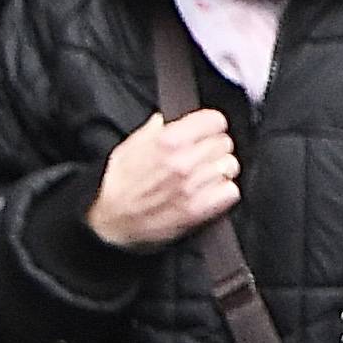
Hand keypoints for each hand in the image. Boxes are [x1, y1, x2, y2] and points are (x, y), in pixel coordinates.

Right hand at [85, 108, 242, 248]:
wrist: (111, 223)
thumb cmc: (117, 186)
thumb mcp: (128, 148)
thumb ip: (151, 131)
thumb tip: (164, 119)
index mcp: (168, 140)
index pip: (215, 120)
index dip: (211, 126)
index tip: (207, 131)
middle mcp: (183, 161)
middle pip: (224, 143)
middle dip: (214, 147)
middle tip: (202, 155)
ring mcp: (193, 186)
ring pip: (230, 166)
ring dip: (220, 169)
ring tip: (205, 174)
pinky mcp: (199, 209)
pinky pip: (231, 191)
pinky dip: (224, 191)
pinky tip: (210, 191)